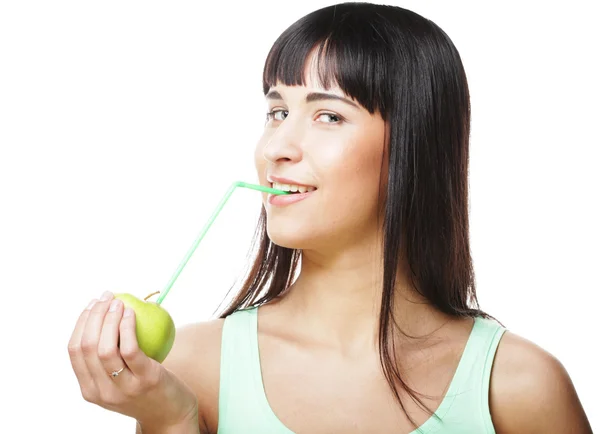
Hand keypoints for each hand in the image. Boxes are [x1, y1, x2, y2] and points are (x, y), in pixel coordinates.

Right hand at [68, 291, 198, 428]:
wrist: (171, 416)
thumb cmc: (145, 390)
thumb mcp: (119, 380)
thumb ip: (108, 359)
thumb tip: (104, 313)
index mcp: (89, 389)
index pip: (74, 351)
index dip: (81, 323)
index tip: (91, 304)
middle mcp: (102, 391)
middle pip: (86, 347)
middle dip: (93, 316)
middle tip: (106, 297)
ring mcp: (123, 388)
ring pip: (105, 349)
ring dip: (109, 319)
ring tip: (119, 302)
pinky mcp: (146, 380)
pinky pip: (130, 349)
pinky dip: (127, 327)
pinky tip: (131, 313)